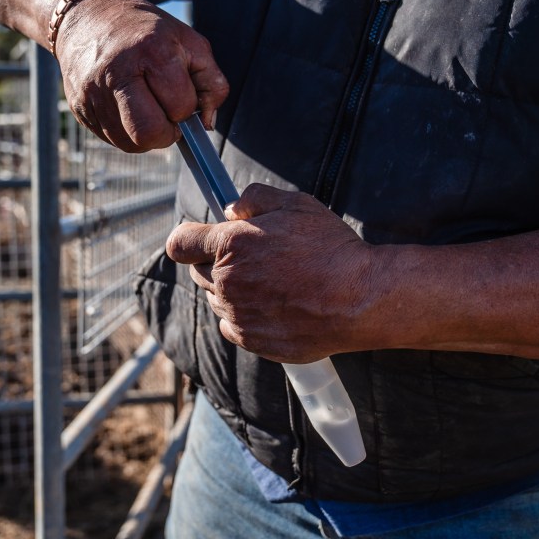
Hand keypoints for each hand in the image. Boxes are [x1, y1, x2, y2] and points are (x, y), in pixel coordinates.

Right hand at [55, 0, 228, 151]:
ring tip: (147, 109)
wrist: (88, 14)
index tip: (181, 95)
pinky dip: (126, 131)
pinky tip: (127, 108)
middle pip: (149, 133)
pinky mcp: (79, 107)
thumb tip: (206, 124)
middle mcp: (117, 72)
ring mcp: (94, 93)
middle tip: (167, 116)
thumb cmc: (146, 31)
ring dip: (146, 135)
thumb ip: (211, 83)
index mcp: (151, 51)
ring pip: (130, 143)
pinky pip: (111, 139)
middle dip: (167, 133)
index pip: (180, 107)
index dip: (188, 108)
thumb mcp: (189, 42)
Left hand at [166, 184, 380, 362]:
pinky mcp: (251, 340)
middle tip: (254, 256)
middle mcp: (226, 282)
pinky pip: (232, 326)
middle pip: (197, 271)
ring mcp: (237, 314)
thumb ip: (255, 198)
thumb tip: (231, 209)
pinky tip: (274, 305)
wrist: (359, 297)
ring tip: (273, 281)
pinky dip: (245, 316)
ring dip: (233, 289)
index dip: (188, 238)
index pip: (179, 243)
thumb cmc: (331, 248)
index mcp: (230, 245)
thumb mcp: (296, 204)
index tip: (197, 239)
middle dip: (215, 261)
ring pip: (217, 299)